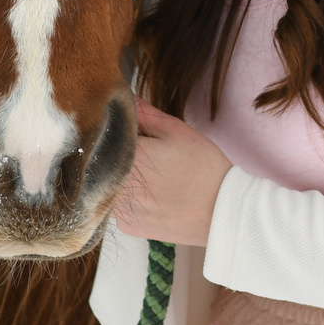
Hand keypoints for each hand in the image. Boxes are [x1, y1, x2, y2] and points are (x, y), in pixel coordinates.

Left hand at [112, 97, 232, 246]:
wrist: (221, 212)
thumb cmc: (202, 166)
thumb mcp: (176, 131)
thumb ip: (144, 114)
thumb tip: (123, 97)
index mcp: (125, 156)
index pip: (103, 137)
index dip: (114, 131)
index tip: (128, 130)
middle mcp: (115, 185)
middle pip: (102, 164)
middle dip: (115, 155)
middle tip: (144, 152)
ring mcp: (120, 210)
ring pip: (108, 186)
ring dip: (119, 178)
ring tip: (150, 174)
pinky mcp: (129, 227)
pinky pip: (119, 207)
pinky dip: (130, 198)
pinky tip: (152, 194)